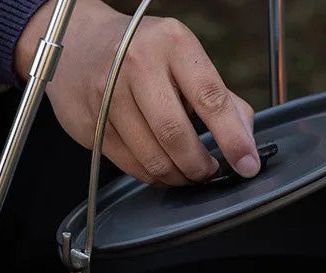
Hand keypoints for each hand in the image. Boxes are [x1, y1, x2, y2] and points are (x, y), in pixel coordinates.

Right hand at [15, 0, 258, 185]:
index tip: (247, 164)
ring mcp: (107, 94)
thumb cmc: (145, 54)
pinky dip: (154, 176)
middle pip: (176, 135)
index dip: (233, 139)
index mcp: (172, 43)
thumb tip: (246, 142)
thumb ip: (223, 99)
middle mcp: (136, 63)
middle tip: (209, 171)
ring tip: (188, 172)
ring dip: (178, 176)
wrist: (78, 42)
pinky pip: (131, 165)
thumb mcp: (186, 59)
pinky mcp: (90, 122)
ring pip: (153, 158)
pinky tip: (163, 169)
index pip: (211, 99)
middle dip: (200, 166)